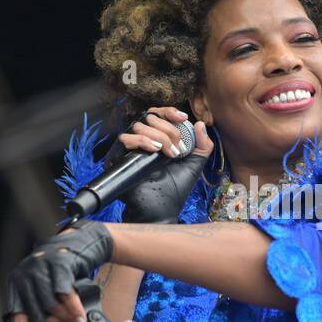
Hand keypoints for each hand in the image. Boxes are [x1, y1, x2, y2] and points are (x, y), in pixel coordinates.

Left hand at [3, 219, 113, 321]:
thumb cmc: (65, 271)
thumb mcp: (49, 292)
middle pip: (37, 315)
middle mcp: (23, 276)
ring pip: (50, 306)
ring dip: (66, 319)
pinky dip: (75, 310)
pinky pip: (65, 294)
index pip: (17, 320)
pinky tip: (82, 320)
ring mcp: (39, 268)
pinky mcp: (57, 264)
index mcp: (16, 285)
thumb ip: (40, 310)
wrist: (83, 243)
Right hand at [103, 106, 214, 223]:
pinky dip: (142, 141)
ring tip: (170, 153)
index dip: (169, 112)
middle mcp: (143, 141)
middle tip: (179, 147)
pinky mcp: (119, 158)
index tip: (183, 118)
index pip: (158, 114)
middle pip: (149, 117)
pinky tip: (155, 150)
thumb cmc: (175, 189)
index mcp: (158, 138)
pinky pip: (125, 139)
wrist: (162, 209)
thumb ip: (202, 145)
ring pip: (138, 125)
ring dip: (159, 136)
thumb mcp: (194, 164)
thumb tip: (201, 123)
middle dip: (168, 129)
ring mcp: (130, 149)